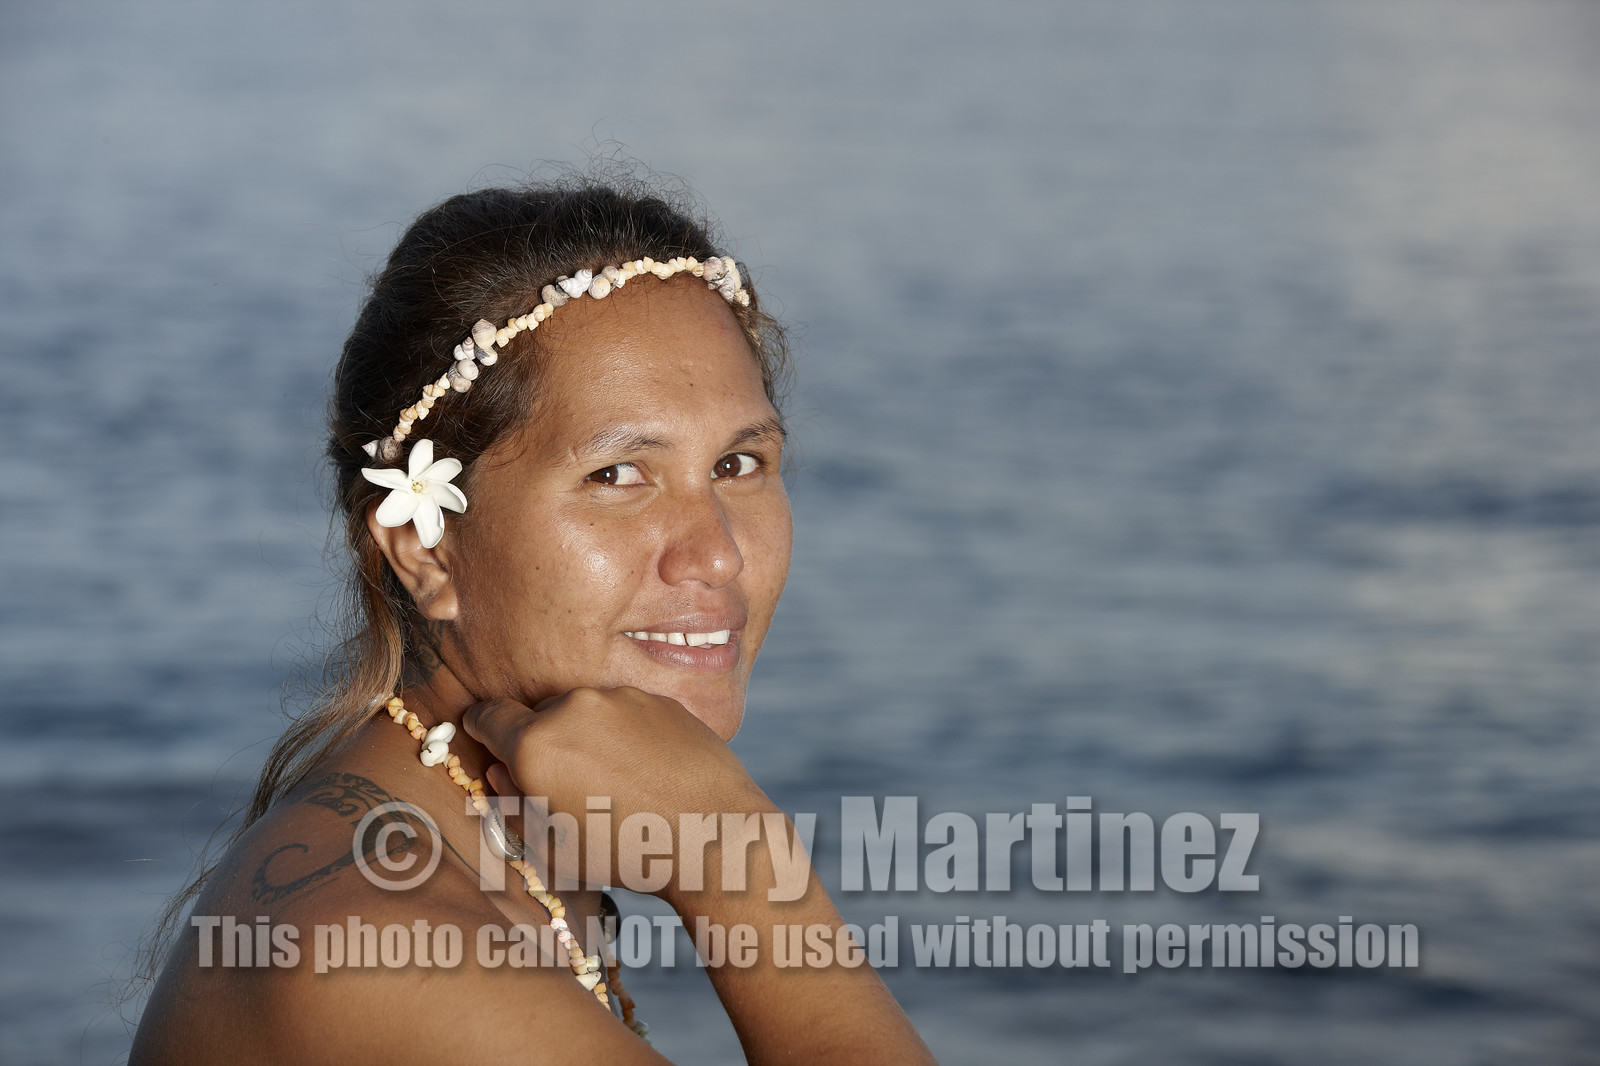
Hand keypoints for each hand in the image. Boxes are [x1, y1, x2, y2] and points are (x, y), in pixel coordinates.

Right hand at [461, 687, 774, 900]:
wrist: (710, 833)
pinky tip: (645, 771)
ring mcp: (619, 698)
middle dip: (540, 742)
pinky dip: (624, 733)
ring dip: (585, 736)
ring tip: (613, 783)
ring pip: (584, 711)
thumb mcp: (551, 847)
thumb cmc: (625, 853)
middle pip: (537, 714)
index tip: (493, 748)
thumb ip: (512, 804)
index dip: (483, 733)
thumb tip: (502, 772)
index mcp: (533, 744)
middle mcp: (572, 707)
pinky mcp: (658, 699)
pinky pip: (625, 711)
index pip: (485, 715)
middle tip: (563, 784)